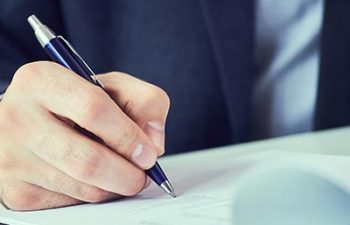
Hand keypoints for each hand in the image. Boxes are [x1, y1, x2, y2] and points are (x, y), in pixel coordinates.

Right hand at [0, 61, 169, 210]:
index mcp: (42, 81)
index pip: (93, 110)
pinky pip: (71, 202)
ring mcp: (12, 157)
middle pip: (87, 160)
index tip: (148, 153)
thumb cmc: (77, 102)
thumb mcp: (113, 87)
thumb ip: (146, 102)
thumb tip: (154, 145)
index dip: (128, 136)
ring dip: (114, 186)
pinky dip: (94, 193)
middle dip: (127, 174)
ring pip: (84, 188)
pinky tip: (92, 176)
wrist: (32, 120)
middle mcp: (18, 117)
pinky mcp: (16, 189)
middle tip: (142, 174)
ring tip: (119, 171)